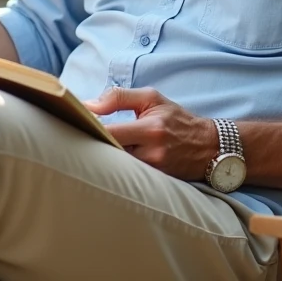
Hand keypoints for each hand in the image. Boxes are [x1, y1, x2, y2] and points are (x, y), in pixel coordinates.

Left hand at [85, 87, 217, 179]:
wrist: (208, 146)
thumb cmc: (176, 118)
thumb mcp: (151, 98)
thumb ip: (118, 98)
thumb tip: (88, 104)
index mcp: (150, 128)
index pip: (110, 132)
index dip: (89, 127)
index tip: (74, 122)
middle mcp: (152, 153)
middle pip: (109, 153)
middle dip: (90, 144)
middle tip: (74, 135)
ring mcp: (153, 172)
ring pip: (115, 167)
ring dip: (100, 157)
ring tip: (86, 148)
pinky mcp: (153, 183)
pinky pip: (126, 176)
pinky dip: (114, 167)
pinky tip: (104, 161)